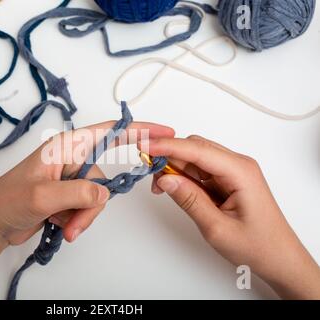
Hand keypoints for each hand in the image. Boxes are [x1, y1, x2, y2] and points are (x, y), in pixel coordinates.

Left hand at [0, 121, 174, 245]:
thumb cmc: (7, 200)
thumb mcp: (42, 195)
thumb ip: (77, 193)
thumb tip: (103, 194)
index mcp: (66, 146)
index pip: (109, 131)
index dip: (139, 129)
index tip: (165, 132)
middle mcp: (71, 159)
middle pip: (103, 178)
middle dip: (92, 205)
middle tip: (74, 223)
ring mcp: (70, 179)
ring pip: (96, 198)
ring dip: (83, 217)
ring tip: (64, 228)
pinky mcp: (68, 196)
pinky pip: (87, 208)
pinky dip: (78, 220)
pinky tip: (60, 226)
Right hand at [139, 135, 319, 298]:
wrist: (278, 258)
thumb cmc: (258, 245)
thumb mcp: (217, 227)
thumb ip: (189, 200)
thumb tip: (165, 179)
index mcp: (240, 172)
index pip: (197, 149)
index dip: (167, 146)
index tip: (144, 147)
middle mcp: (237, 165)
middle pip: (194, 148)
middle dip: (169, 157)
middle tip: (149, 175)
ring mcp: (232, 172)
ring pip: (194, 158)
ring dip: (174, 168)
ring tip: (161, 188)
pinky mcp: (227, 180)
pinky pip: (199, 170)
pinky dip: (183, 176)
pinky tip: (175, 189)